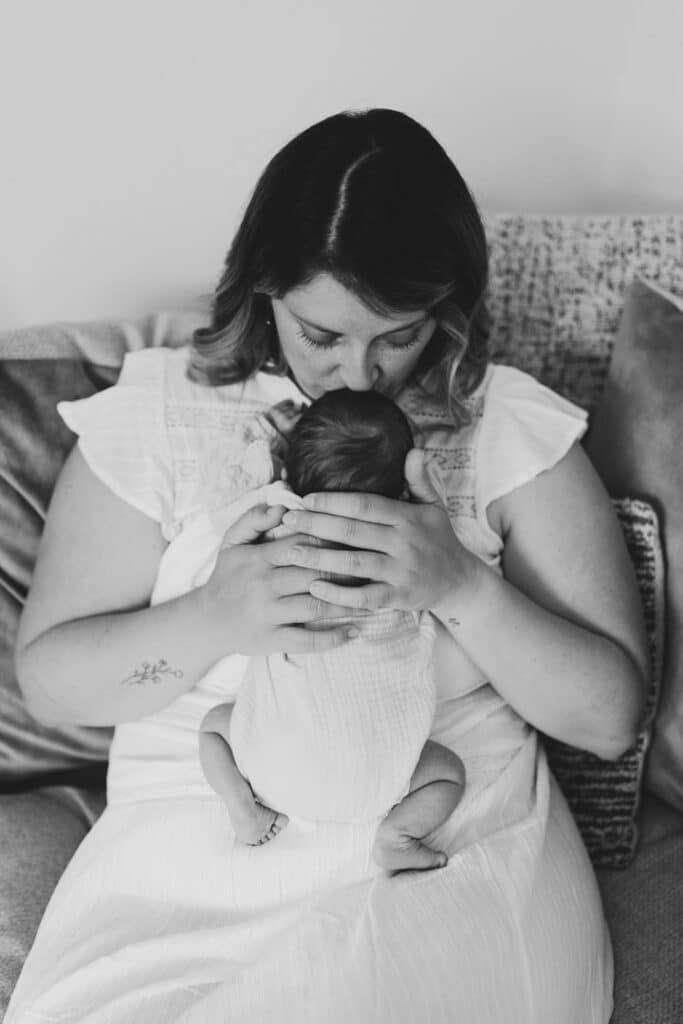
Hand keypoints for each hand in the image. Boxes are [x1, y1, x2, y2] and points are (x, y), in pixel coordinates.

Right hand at [200, 503, 363, 655]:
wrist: (206, 621)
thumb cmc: (227, 576)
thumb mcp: (231, 542)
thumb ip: (253, 519)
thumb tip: (282, 507)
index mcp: (258, 559)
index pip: (302, 544)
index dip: (332, 541)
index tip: (358, 539)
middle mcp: (264, 585)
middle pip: (314, 574)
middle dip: (347, 571)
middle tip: (375, 567)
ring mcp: (268, 615)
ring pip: (316, 607)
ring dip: (347, 603)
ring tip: (373, 598)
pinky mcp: (271, 640)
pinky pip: (306, 641)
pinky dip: (332, 639)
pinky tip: (354, 632)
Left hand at [278, 449, 481, 611]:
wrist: (460, 581)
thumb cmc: (438, 539)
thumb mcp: (434, 506)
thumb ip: (420, 479)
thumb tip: (414, 449)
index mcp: (408, 518)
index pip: (365, 505)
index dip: (333, 501)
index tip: (305, 498)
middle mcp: (404, 543)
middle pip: (353, 531)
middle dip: (316, 524)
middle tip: (288, 519)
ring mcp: (401, 571)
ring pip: (353, 563)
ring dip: (319, 558)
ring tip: (290, 552)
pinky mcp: (399, 597)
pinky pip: (365, 596)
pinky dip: (339, 593)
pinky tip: (314, 587)